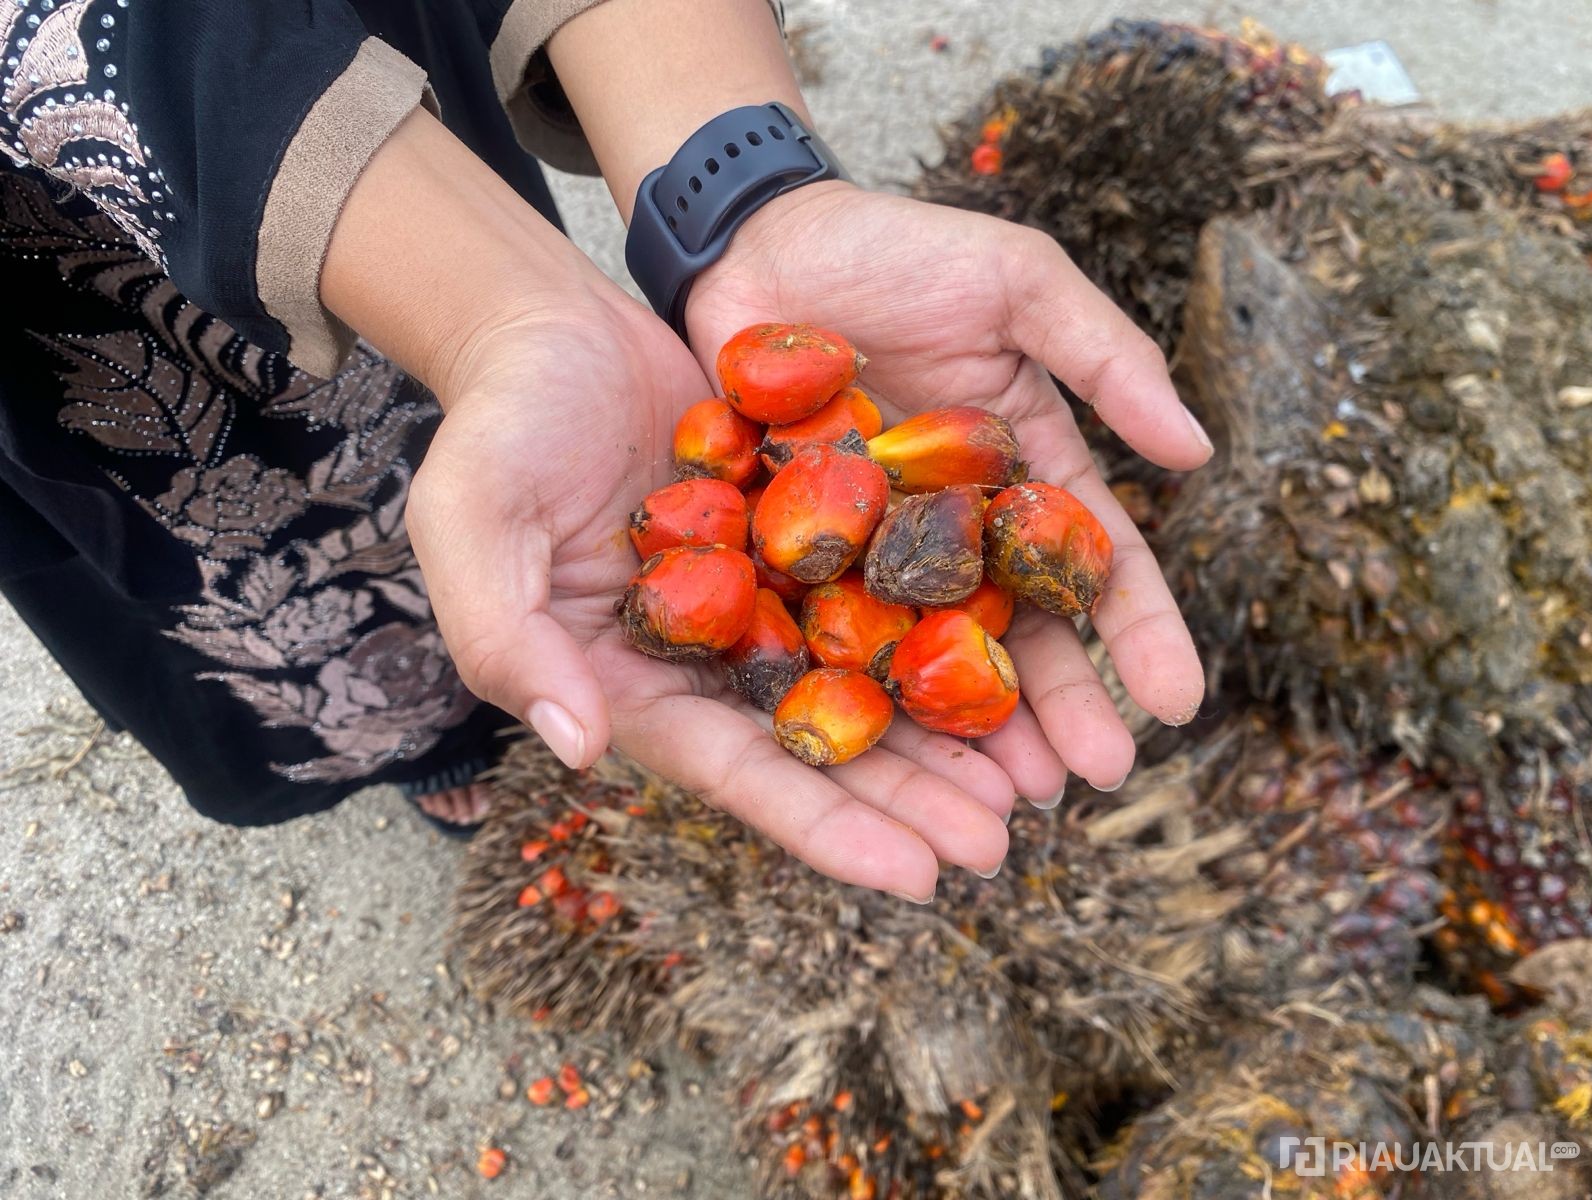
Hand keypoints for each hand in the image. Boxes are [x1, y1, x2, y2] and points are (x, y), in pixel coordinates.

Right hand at [406, 289, 1009, 899]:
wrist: (551, 328)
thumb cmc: (496, 429)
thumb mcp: (473, 528)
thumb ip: (506, 639)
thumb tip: (580, 747)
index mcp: (635, 683)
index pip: (739, 773)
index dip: (826, 828)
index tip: (919, 879)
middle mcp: (711, 657)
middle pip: (821, 746)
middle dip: (909, 802)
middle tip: (1001, 844)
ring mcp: (765, 596)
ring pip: (868, 677)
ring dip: (945, 730)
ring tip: (1031, 777)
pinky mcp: (805, 532)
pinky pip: (883, 585)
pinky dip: (945, 619)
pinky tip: (1019, 648)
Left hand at [687, 182, 1211, 806]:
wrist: (757, 241)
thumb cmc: (895, 251)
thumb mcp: (1020, 281)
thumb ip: (1105, 356)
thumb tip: (1198, 452)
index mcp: (1022, 473)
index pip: (1097, 563)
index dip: (1141, 632)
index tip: (1177, 703)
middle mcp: (957, 530)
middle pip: (1021, 631)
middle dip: (1063, 705)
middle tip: (1094, 777)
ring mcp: (875, 552)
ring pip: (934, 654)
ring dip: (973, 728)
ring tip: (1006, 796)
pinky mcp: (793, 556)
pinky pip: (830, 633)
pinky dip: (859, 693)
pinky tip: (884, 754)